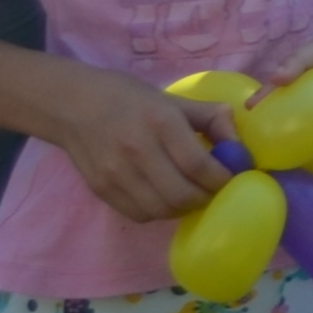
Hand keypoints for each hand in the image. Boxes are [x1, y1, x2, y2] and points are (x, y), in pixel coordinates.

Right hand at [52, 68, 236, 222]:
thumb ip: (211, 118)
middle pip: (181, 194)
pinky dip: (160, 212)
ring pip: (161, 210)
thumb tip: (240, 146)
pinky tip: (165, 197)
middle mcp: (137, 151)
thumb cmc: (128, 98)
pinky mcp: (101, 190)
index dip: (223, 178)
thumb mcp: (173, 99)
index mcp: (160, 122)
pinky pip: (139, 214)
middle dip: (206, 197)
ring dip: (184, 208)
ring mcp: (115, 174)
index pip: (199, 165)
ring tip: (192, 194)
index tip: (234, 177)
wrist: (72, 106)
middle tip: (215, 190)